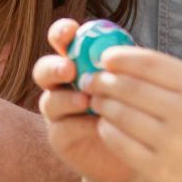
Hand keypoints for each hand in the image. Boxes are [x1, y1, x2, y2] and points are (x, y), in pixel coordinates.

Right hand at [34, 18, 137, 181]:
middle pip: (43, 70)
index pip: (62, 41)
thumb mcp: (133, 83)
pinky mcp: (60, 139)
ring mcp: (58, 113)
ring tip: (86, 101)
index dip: (61, 33)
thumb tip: (122, 45)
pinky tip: (97, 125)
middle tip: (69, 70)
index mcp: (78, 63)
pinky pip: (61, 129)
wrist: (137, 151)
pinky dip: (78, 125)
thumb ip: (124, 64)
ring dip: (66, 99)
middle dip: (54, 67)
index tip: (71, 30)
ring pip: (49, 101)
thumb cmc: (137, 110)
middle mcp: (62, 86)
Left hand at [80, 44, 181, 181]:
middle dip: (103, 80)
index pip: (148, 63)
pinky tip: (106, 126)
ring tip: (97, 101)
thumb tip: (128, 61)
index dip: (119, 57)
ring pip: (119, 113)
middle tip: (91, 80)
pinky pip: (119, 142)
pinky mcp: (159, 171)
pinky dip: (106, 130)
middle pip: (128, 86)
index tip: (104, 58)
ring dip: (102, 104)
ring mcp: (172, 144)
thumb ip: (177, 80)